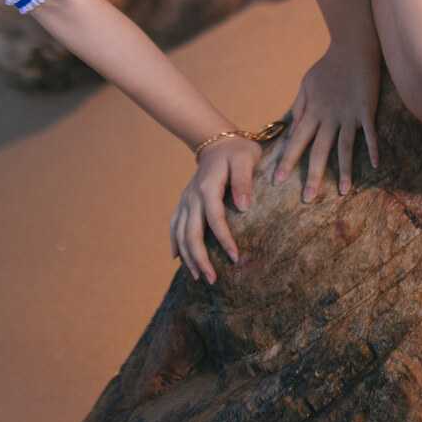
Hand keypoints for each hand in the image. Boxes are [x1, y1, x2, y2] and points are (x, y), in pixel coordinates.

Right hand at [171, 137, 260, 284]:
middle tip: (213, 279)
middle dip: (200, 258)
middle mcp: (192, 196)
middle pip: (191, 232)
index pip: (214, 218)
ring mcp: (186, 200)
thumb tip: (243, 207)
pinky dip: (175, 243)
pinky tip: (178, 259)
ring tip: (199, 276)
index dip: (224, 239)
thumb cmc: (237, 151)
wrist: (217, 141)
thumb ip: (244, 180)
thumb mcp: (246, 158)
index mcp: (208, 186)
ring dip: (187, 256)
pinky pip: (175, 225)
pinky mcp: (184, 202)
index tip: (235, 257)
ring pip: (180, 233)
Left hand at [271, 40, 381, 201]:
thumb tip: (291, 130)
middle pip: (319, 151)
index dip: (288, 161)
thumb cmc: (328, 67)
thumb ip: (299, 108)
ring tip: (344, 192)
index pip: (297, 141)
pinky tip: (375, 165)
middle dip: (313, 175)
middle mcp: (329, 117)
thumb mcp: (306, 85)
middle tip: (308, 198)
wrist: (351, 48)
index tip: (278, 181)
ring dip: (345, 171)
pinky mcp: (366, 109)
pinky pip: (370, 132)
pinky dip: (372, 148)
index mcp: (313, 112)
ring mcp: (349, 114)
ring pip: (344, 147)